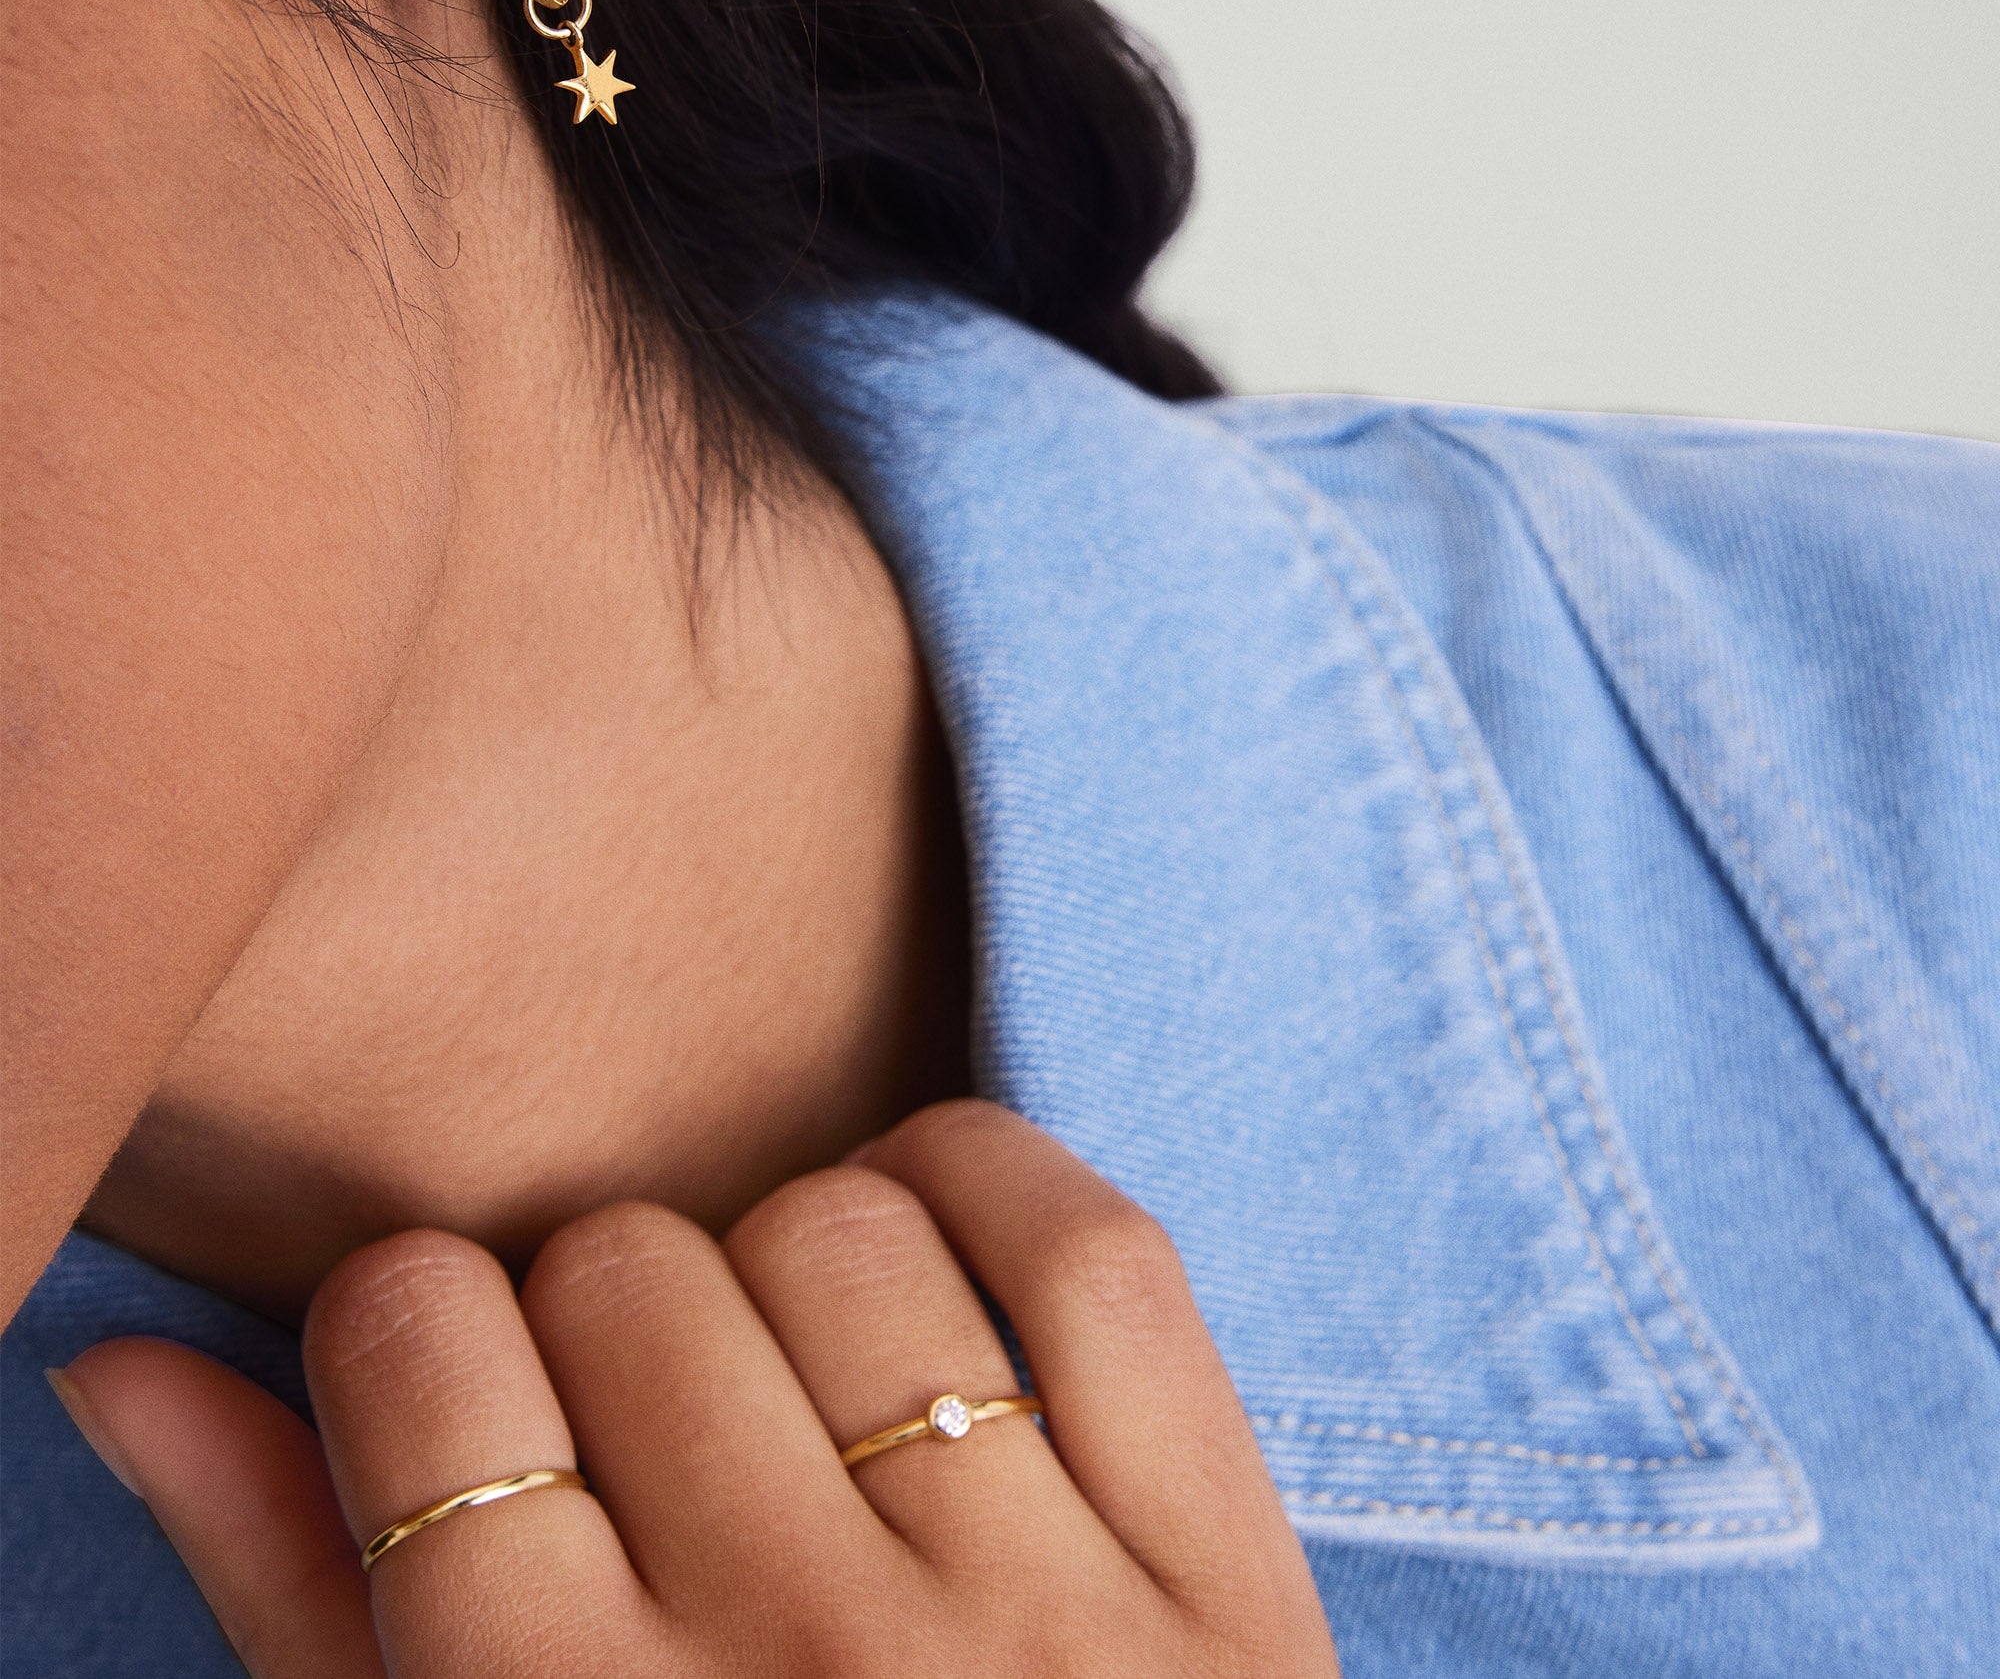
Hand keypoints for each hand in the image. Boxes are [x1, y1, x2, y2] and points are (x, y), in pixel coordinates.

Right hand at [60, 1101, 1337, 1674]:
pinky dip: (990, 1185)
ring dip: (786, 1264)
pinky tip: (929, 1242)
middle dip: (599, 1315)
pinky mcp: (1224, 1578)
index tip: (461, 1386)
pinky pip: (1087, 1249)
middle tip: (640, 1426)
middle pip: (624, 1261)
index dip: (412, 1329)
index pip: (414, 1333)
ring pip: (838, 1227)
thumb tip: (131, 1364)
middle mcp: (793, 1670)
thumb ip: (289, 1600)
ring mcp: (1030, 1618)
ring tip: (788, 1382)